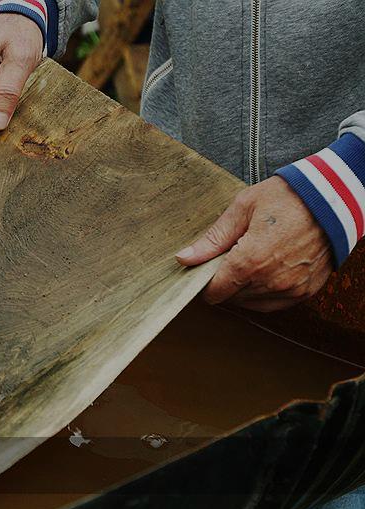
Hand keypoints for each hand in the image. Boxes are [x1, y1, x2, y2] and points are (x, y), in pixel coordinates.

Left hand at [175, 176, 332, 311]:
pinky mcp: (306, 290)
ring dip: (245, 288)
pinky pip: (275, 304)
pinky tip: (264, 271)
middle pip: (231, 297)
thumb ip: (212, 239)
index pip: (215, 292)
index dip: (205, 283)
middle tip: (232, 256)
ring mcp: (291, 288)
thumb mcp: (241, 210)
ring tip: (252, 258)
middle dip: (225, 281)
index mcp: (250, 261)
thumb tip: (183, 259)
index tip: (206, 269)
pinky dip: (264, 293)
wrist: (332, 198)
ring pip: (252, 303)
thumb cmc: (286, 198)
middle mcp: (271, 281)